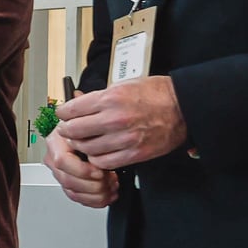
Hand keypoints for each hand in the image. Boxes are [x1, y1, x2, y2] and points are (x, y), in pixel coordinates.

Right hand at [42, 127, 118, 208]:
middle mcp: (54, 158)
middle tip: (110, 180)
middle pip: (68, 180)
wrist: (95, 131)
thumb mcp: (92, 128)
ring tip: (111, 187)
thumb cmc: (94, 129)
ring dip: (97, 195)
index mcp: (56, 142)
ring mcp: (60, 172)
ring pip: (73, 192)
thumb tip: (102, 162)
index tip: (101, 172)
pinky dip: (94, 200)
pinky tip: (106, 195)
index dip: (83, 170)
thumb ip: (93, 142)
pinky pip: (77, 197)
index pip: (62, 161)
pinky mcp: (69, 182)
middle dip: (94, 185)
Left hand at [56, 76, 186, 169]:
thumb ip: (98, 96)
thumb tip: (77, 100)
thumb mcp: (123, 85)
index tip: (63, 115)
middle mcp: (115, 119)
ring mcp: (124, 139)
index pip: (71, 110)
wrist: (184, 106)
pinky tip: (99, 152)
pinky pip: (103, 162)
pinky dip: (97, 159)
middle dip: (68, 131)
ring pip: (87, 149)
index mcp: (110, 99)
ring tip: (85, 140)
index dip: (63, 113)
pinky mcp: (134, 154)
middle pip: (74, 131)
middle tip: (69, 129)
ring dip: (82, 146)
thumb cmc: (157, 94)